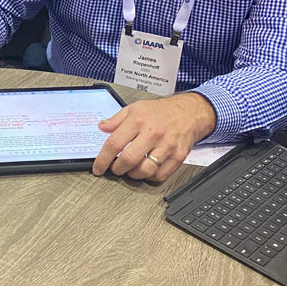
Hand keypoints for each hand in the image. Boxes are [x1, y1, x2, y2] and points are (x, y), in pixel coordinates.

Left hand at [91, 92, 216, 182]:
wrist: (188, 112)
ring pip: (145, 170)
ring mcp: (167, 146)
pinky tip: (145, 170)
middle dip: (117, 169)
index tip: (98, 167)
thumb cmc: (160, 111)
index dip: (102, 159)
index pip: (114, 144)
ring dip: (133, 175)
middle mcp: (152, 133)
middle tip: (114, 168)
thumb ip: (115, 120)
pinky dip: (150, 177)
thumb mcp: (134, 108)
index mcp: (138, 121)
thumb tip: (101, 128)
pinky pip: (160, 175)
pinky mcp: (178, 156)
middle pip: (128, 160)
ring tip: (129, 169)